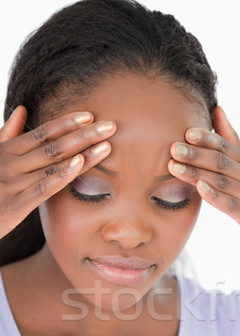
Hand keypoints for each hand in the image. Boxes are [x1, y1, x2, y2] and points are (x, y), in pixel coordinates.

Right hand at [0, 105, 116, 239]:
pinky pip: (43, 187)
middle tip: (111, 125)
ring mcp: (13, 182)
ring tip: (107, 144)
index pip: (42, 133)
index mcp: (7, 151)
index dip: (66, 123)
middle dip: (84, 134)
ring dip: (82, 152)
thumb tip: (23, 109)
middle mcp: (11, 163)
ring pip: (52, 163)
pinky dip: (62, 174)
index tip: (90, 115)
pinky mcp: (15, 205)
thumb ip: (6, 133)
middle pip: (53, 145)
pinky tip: (79, 164)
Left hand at [168, 105, 239, 259]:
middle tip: (172, 147)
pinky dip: (215, 196)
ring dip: (196, 173)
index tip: (183, 130)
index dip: (204, 138)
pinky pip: (231, 204)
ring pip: (221, 181)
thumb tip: (217, 108)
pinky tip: (200, 190)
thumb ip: (232, 139)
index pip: (223, 145)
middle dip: (195, 154)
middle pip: (220, 161)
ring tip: (174, 167)